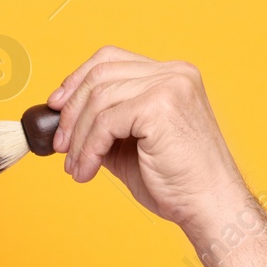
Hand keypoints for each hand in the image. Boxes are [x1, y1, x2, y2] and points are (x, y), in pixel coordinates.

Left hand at [47, 45, 251, 235]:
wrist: (210, 206)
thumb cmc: (177, 183)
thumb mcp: (131, 146)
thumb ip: (104, 126)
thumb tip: (64, 124)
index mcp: (172, 75)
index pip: (110, 59)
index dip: (77, 80)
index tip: (57, 106)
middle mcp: (174, 73)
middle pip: (100, 74)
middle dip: (71, 112)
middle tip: (60, 146)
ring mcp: (169, 86)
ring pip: (98, 100)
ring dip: (79, 139)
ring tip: (77, 167)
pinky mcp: (159, 106)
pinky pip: (105, 122)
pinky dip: (89, 148)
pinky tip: (88, 170)